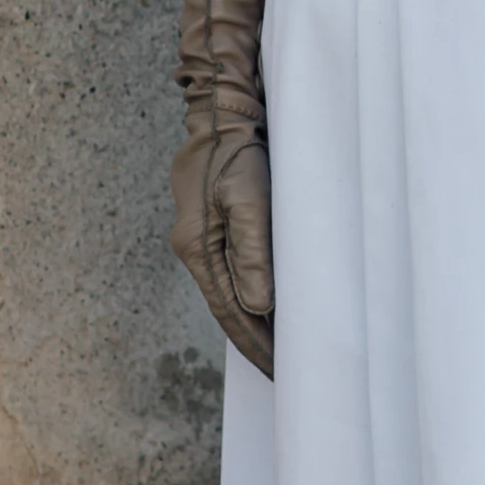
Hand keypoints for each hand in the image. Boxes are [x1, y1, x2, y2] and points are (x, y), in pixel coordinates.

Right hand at [171, 119, 275, 376]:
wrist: (222, 109)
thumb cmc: (237, 150)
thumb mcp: (249, 198)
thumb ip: (253, 252)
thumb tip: (257, 307)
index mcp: (199, 249)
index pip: (231, 312)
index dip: (257, 345)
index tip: (281, 374)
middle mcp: (196, 250)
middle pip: (229, 309)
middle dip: (257, 342)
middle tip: (287, 374)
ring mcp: (204, 238)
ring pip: (232, 293)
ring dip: (256, 322)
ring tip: (284, 350)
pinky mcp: (216, 224)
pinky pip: (235, 271)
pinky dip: (254, 294)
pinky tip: (271, 305)